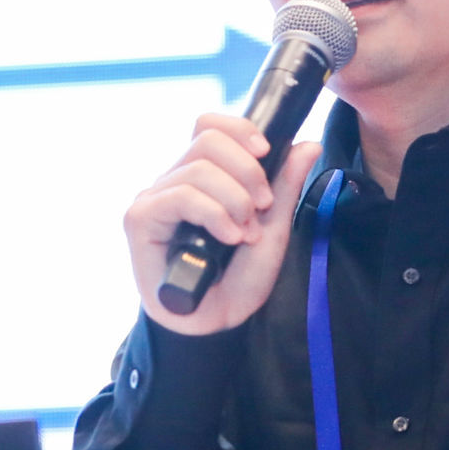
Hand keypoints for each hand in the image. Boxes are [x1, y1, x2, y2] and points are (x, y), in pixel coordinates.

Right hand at [124, 114, 321, 334]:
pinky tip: (228, 236)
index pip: (209, 126)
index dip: (239, 129)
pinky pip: (180, 196)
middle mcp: (173, 181)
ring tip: (244, 232)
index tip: (267, 153)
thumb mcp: (272, 227)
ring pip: (197, 168)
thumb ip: (286, 185)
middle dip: (246, 171)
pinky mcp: (140, 219)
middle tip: (263, 207)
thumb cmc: (237, 278)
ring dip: (233, 199)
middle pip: (207, 140)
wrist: (215, 323)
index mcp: (202, 176)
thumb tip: (308, 143)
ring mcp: (154, 198)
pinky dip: (213, 213)